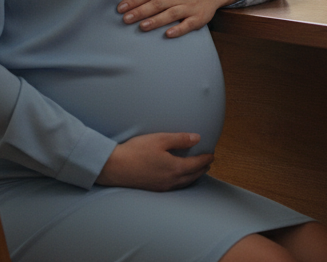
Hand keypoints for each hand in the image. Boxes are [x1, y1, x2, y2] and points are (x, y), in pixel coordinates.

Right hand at [96, 132, 213, 190]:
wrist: (114, 167)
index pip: (197, 164)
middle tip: (208, 163)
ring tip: (197, 171)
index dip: (206, 159)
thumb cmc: (136, 151)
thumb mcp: (160, 139)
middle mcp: (171, 180)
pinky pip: (175, 187)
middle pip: (193, 176)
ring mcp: (162, 187)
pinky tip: (178, 179)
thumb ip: (180, 139)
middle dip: (202, 169)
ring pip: (184, 183)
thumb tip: (197, 138)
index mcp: (175, 168)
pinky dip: (183, 182)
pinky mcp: (154, 189)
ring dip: (194, 177)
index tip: (212, 155)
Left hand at [116, 0, 238, 37]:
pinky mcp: (199, 17)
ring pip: (171, 14)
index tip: (120, 8)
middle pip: (157, 3)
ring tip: (142, 27)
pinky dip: (179, 29)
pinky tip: (169, 34)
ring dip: (157, 20)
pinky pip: (189, 24)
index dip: (134, 0)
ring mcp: (190, 7)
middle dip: (141, 11)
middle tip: (125, 19)